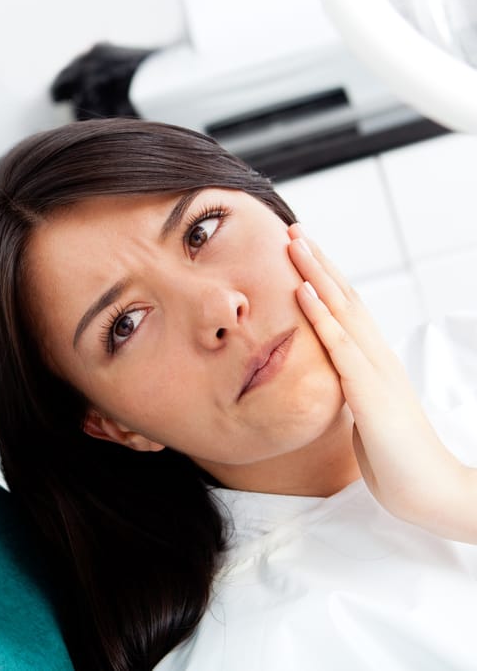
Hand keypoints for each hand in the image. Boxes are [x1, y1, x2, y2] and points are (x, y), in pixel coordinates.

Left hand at [286, 224, 470, 538]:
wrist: (429, 492)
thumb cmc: (397, 460)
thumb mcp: (365, 416)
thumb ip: (350, 393)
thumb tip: (332, 383)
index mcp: (374, 362)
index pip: (347, 311)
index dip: (324, 279)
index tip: (301, 252)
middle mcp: (377, 357)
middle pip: (345, 297)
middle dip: (318, 262)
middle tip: (294, 229)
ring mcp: (375, 370)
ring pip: (342, 310)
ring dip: (315, 273)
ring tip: (294, 242)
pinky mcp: (370, 392)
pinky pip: (340, 345)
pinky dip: (319, 315)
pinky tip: (302, 291)